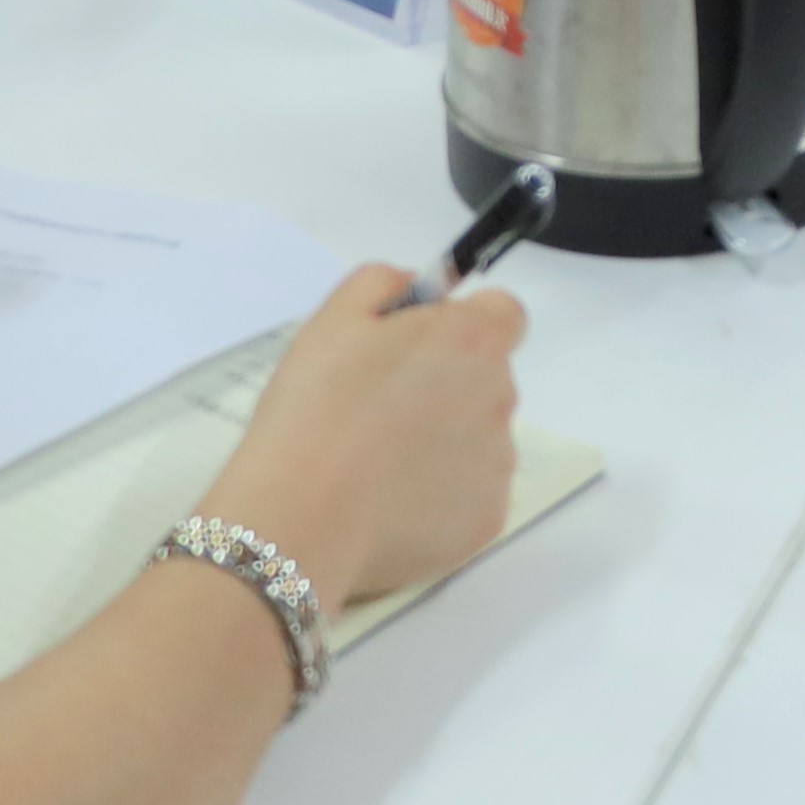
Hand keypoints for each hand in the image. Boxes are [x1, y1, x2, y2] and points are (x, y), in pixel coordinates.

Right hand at [207, 263, 528, 610]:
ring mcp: (499, 466)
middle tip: (379, 408)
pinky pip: (469, 497)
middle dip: (444, 386)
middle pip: (487, 380)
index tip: (423, 343)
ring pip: (478, 441)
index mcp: (472, 340)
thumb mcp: (335, 319)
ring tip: (376, 462)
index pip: (503, 315)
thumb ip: (386, 283)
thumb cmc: (314, 411)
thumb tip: (419, 286)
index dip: (463, 324)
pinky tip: (387, 501)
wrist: (301, 516)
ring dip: (442, 443)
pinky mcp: (487, 521)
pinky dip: (438, 498)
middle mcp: (501, 398)